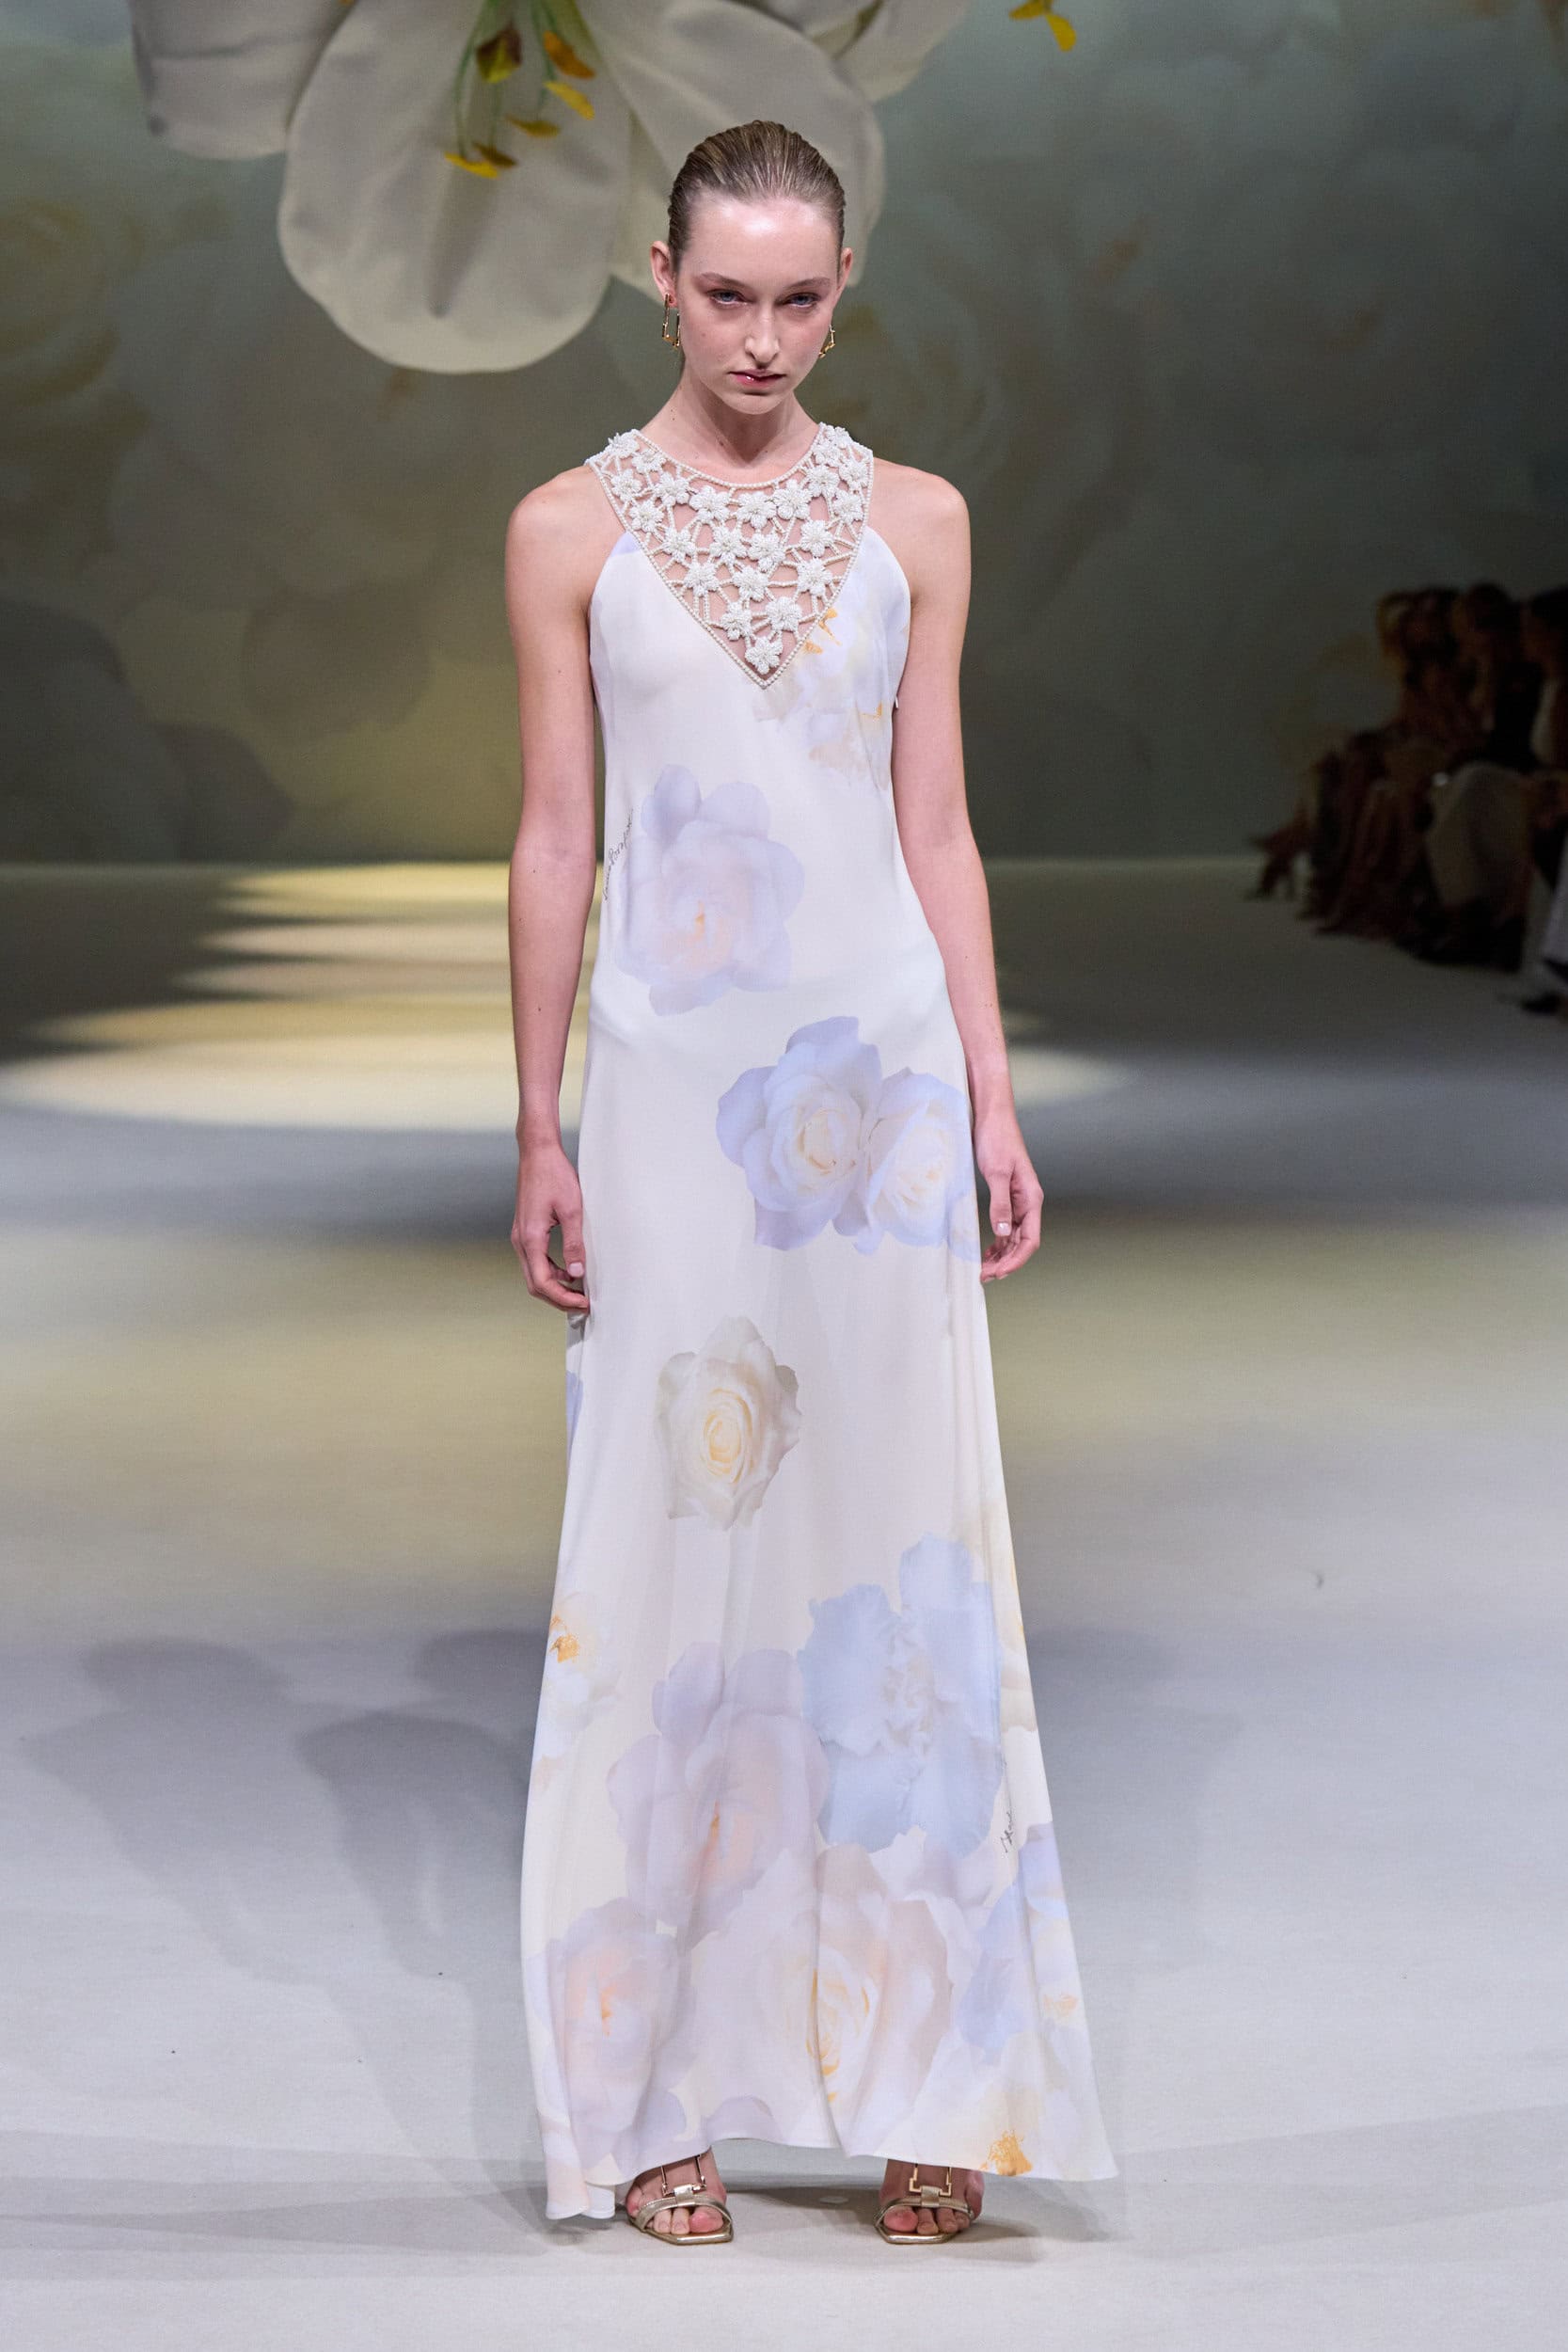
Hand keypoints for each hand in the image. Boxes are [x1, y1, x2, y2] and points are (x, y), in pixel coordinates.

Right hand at [513, 1138, 589, 1313]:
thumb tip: (577, 1273)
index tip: (583, 1302)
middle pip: (535, 1284)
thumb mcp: (572, 1210)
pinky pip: (535, 1261)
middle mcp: (521, 1241)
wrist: (537, 1154)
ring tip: (578, 1291)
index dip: (563, 1298)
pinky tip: (569, 1272)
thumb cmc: (554, 1176)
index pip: (542, 1283)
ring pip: (533, 1275)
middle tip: (583, 1304)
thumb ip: (574, 1244)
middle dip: (558, 1299)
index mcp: (530, 1238)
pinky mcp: (525, 1232)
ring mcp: (521, 1237)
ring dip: (554, 1287)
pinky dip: (551, 1273)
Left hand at [974, 1110, 1043, 1283]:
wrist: (991, 1117)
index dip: (1016, 1260)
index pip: (1030, 1240)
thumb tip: (1002, 1233)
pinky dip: (998, 1241)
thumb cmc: (997, 1139)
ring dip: (1001, 1255)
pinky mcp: (1006, 1196)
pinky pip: (1006, 1226)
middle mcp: (1027, 1202)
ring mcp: (1017, 1200)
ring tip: (984, 1269)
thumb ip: (1000, 1204)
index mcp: (1031, 1198)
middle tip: (984, 1276)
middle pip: (1022, 1243)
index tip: (999, 1273)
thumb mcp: (997, 1173)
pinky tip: (988, 1250)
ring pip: (1014, 1237)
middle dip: (1006, 1262)